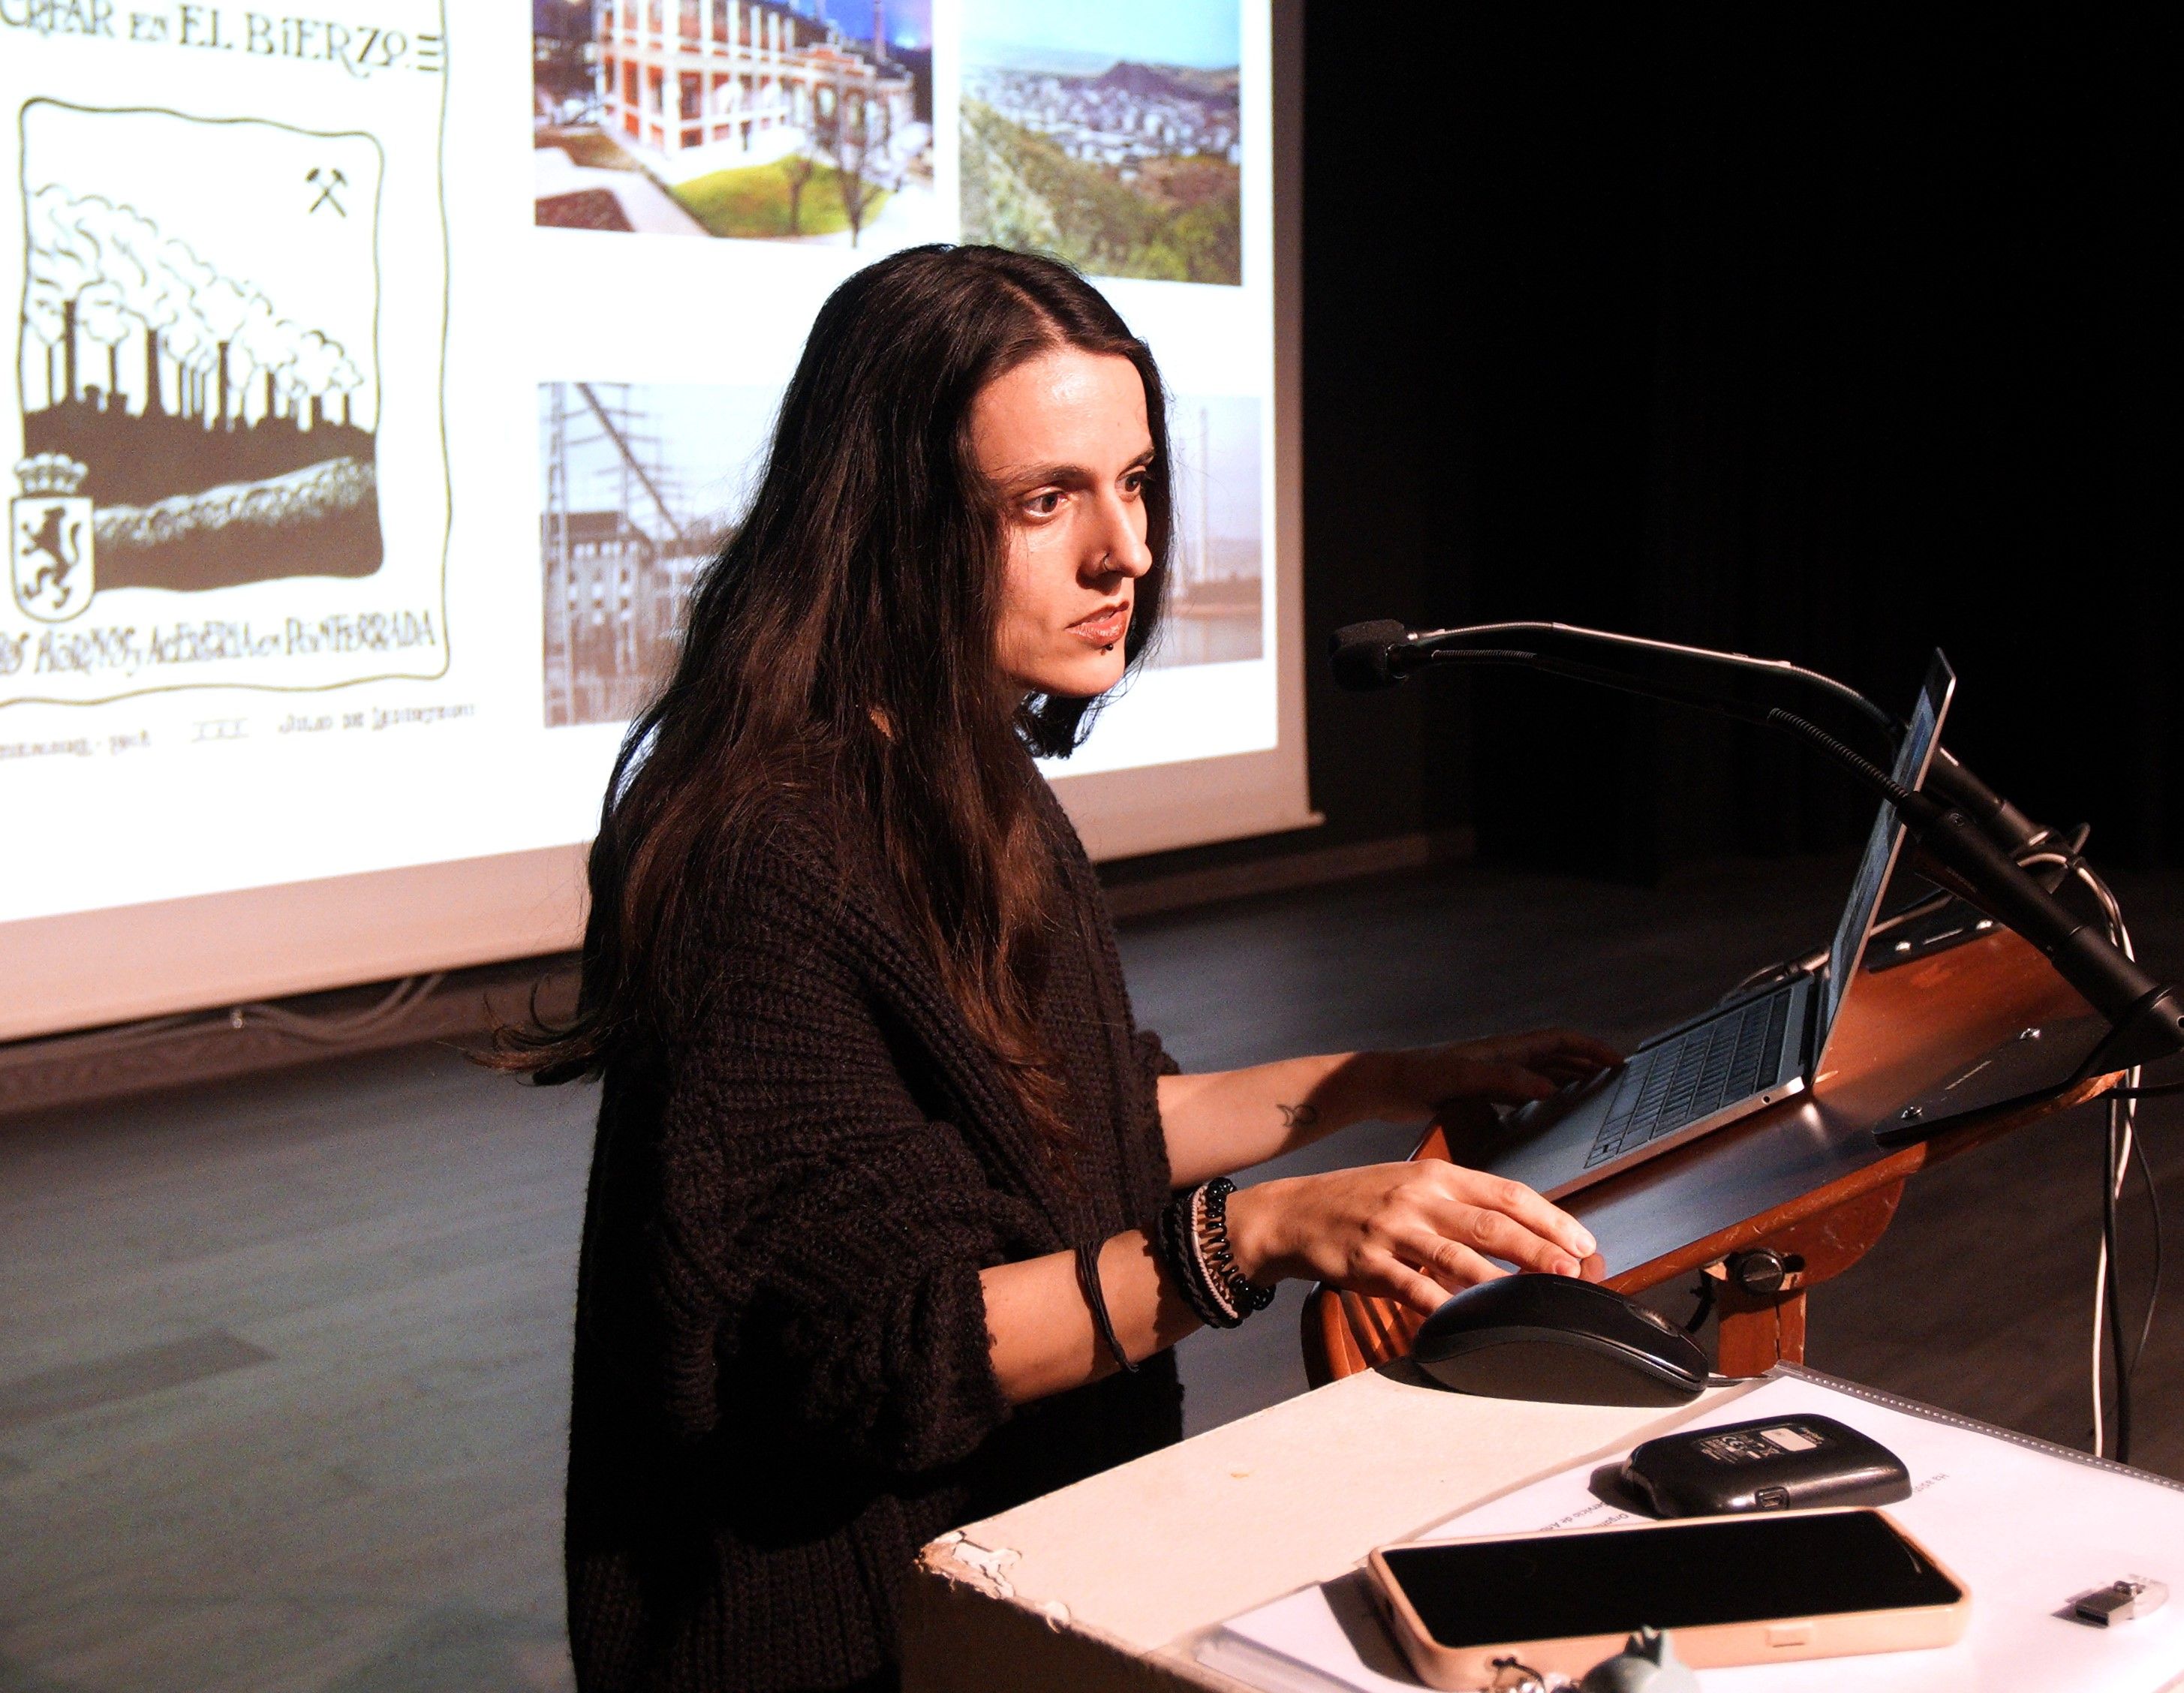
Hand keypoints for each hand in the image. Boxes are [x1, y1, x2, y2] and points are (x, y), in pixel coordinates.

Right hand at [1224, 1161, 1599, 1317]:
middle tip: (1573, 1271)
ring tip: (1535, 1299)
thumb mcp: (1411, 1184)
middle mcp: (1419, 1197)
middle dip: (1538, 1249)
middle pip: (1490, 1224)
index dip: (1549, 1217)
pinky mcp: (1369, 1263)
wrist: (1293, 1212)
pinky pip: (1414, 1288)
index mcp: (1437, 1174)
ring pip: (1457, 1257)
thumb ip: (1460, 1203)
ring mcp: (1393, 1230)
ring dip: (1502, 1280)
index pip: (1506, 1192)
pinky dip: (1443, 1305)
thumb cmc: (1359, 1201)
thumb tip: (1520, 1232)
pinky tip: (1468, 1319)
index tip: (1581, 1241)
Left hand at [1375, 1028, 1622, 1124]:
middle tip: (1616, 1079)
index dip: (1590, 1048)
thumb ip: (1505, 1081)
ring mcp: (1491, 1074)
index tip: (1617, 1060)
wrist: (1384, 1086)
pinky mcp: (1480, 1092)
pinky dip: (1543, 1096)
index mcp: (1504, 1049)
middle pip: (1556, 1056)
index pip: (1559, 1041)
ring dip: (1569, 1078)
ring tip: (1593, 1092)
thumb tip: (1549, 1089)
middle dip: (1587, 1064)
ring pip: (1541, 1072)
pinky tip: (1549, 1110)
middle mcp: (1502, 1058)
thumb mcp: (1464, 1077)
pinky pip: (1523, 1091)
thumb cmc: (1418, 1077)